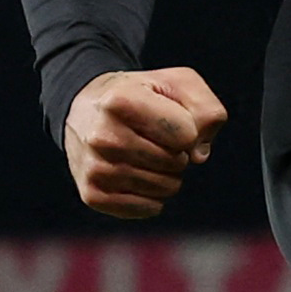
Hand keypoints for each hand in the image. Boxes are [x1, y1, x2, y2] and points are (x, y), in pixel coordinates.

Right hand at [63, 67, 228, 219]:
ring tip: (145, 155)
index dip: (188, 129)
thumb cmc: (140, 96)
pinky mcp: (93, 195)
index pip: (187, 135)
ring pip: (166, 189)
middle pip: (177, 163)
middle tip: (156, 139)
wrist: (84, 111)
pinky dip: (153, 196)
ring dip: (167, 175)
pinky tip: (136, 175)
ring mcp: (95, 169)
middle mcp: (103, 136)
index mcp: (121, 101)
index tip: (168, 120)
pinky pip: (149, 208)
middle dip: (178, 153)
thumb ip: (206, 109)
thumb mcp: (177, 83)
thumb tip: (198, 155)